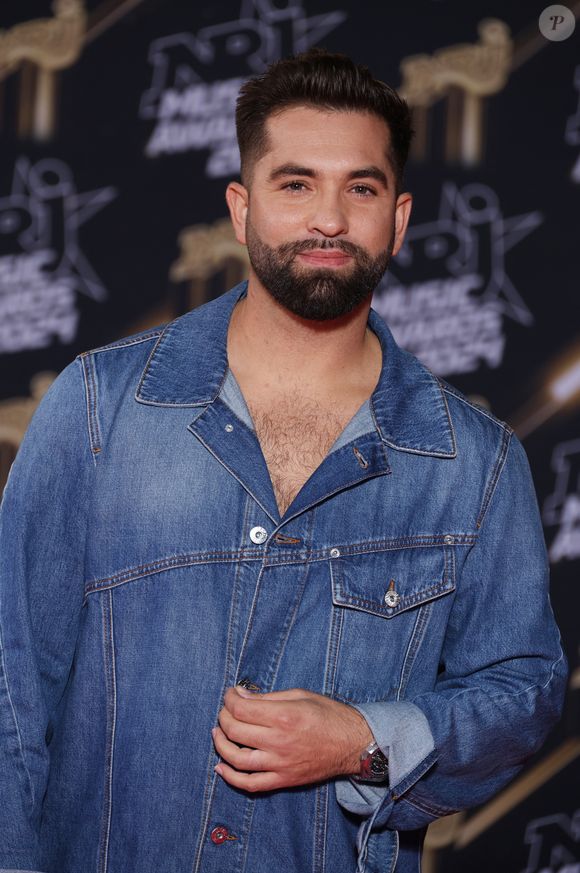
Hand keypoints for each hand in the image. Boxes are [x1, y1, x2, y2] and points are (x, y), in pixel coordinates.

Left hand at [212, 686, 372, 792]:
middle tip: (225, 710)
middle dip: (223, 717)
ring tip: (218, 734)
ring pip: (237, 758)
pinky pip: (250, 784)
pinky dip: (231, 778)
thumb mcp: (300, 695)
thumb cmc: (329, 714)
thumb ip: (268, 697)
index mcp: (283, 716)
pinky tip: (221, 767)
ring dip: (220, 745)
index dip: (229, 699)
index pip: (241, 709)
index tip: (230, 694)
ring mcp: (280, 764)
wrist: (354, 744)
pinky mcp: (284, 780)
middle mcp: (279, 741)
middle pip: (235, 730)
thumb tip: (240, 695)